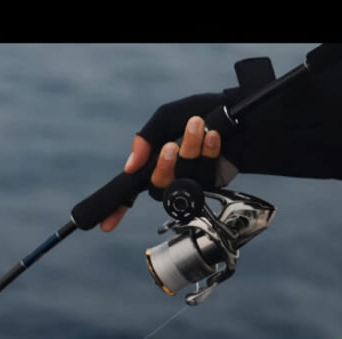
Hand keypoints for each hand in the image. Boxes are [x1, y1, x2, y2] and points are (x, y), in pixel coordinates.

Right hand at [100, 116, 220, 231]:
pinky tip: (213, 136)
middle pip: (158, 187)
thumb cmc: (200, 113)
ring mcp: (193, 182)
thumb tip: (129, 168)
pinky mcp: (213, 183)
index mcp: (154, 162)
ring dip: (190, 151)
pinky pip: (206, 175)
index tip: (105, 225)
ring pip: (184, 180)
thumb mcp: (166, 118)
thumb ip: (146, 139)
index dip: (117, 209)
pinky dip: (209, 153)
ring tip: (198, 124)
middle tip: (171, 145)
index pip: (130, 190)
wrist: (236, 110)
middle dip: (165, 166)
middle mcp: (171, 176)